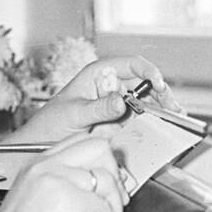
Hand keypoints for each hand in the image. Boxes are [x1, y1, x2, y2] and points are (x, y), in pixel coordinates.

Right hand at [0, 133, 128, 211]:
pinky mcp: (68, 200)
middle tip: (115, 200)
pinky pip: (106, 206)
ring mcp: (55, 180)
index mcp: (32, 166)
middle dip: (114, 174)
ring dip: (117, 203)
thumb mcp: (30, 208)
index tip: (107, 184)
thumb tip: (87, 194)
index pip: (78, 142)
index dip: (100, 162)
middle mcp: (43, 167)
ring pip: (106, 176)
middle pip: (98, 147)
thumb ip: (55, 193)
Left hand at [10, 55, 183, 144]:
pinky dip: (151, 122)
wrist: (37, 147)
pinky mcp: (116, 122)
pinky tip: (162, 126)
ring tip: (173, 116)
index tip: (157, 82)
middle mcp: (108, 86)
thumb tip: (121, 102)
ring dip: (159, 108)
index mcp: (97, 75)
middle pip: (143, 83)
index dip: (147, 71)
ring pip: (144, 101)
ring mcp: (114, 104)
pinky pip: (138, 119)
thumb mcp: (73, 114)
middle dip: (159, 92)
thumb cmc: (48, 125)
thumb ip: (98, 108)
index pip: (129, 64)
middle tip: (171, 106)